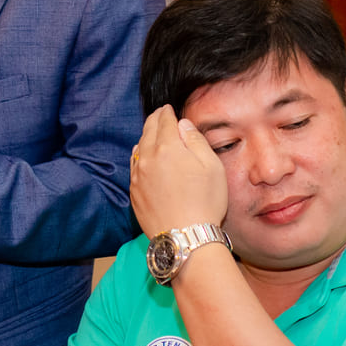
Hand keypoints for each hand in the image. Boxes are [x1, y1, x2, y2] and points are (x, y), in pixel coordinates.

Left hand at [130, 106, 227, 235]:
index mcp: (167, 147)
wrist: (185, 237)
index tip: (168, 109)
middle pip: (148, 131)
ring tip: (152, 133)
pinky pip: (134, 167)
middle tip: (159, 114)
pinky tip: (143, 157)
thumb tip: (182, 124)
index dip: (167, 112)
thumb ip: (195, 140)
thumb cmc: (205, 202)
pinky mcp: (134, 192)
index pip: (164, 121)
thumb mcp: (211, 166)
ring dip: (145, 137)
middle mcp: (147, 158)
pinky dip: (139, 156)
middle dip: (154, 120)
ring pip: (138, 148)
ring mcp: (137, 176)